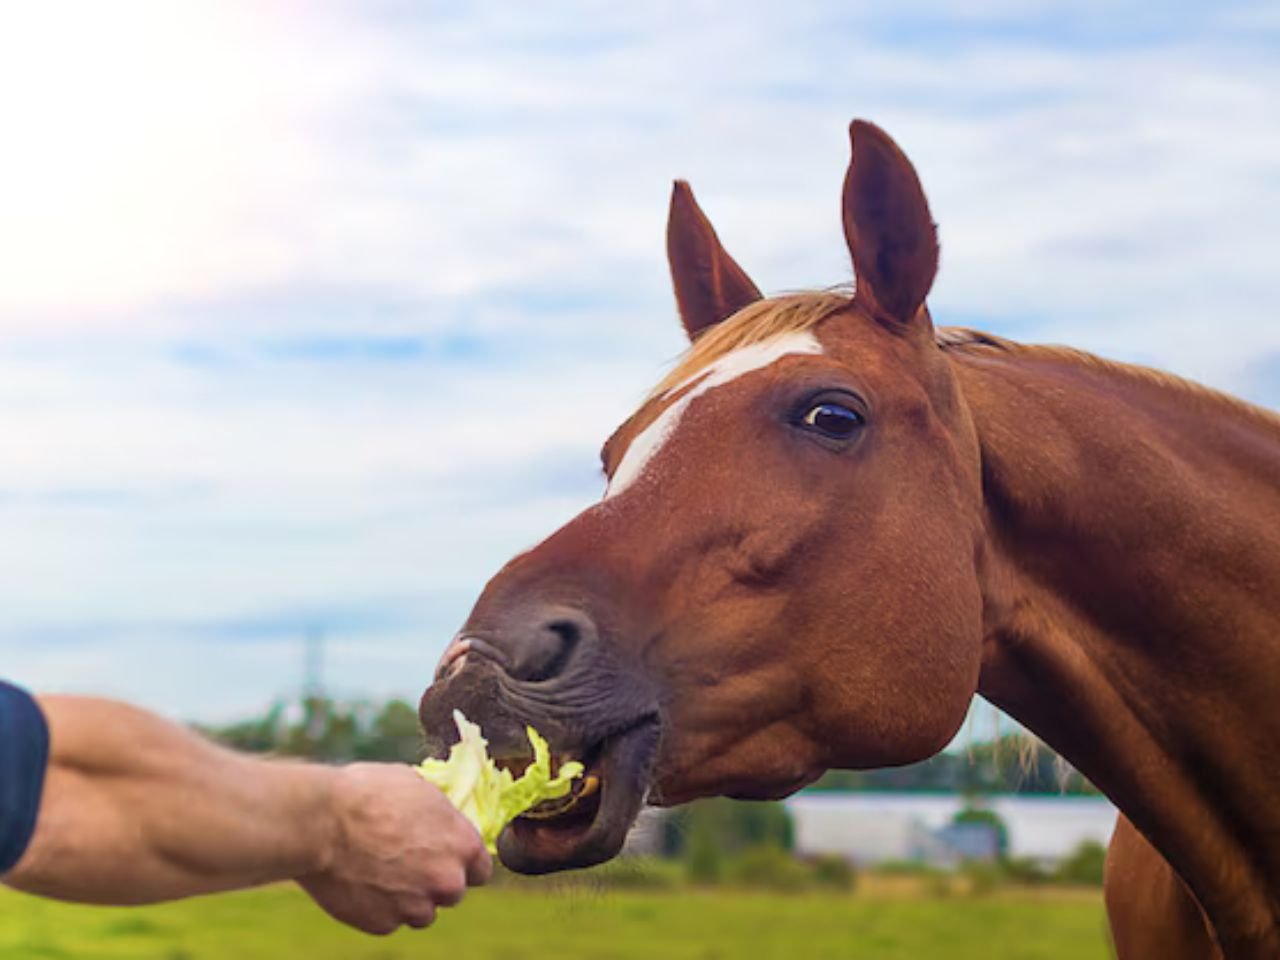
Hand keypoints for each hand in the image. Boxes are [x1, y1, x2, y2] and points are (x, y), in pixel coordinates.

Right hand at [299, 763, 491, 934]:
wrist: (322, 823)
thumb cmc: (367, 794)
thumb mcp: (416, 787)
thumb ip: (438, 813)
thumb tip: (439, 817)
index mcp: (463, 845)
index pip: (481, 868)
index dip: (463, 864)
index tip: (447, 860)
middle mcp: (446, 881)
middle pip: (452, 892)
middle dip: (433, 880)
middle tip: (406, 862)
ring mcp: (415, 907)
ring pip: (421, 912)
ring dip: (408, 898)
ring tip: (380, 872)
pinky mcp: (383, 924)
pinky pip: (388, 920)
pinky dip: (379, 908)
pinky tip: (361, 882)